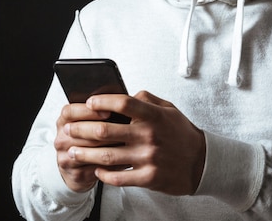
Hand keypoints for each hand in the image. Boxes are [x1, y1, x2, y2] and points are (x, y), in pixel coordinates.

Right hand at [54, 100, 118, 191]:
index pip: (70, 112)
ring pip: (90, 151)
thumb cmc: (88, 140)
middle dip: (105, 129)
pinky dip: (112, 164)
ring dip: (111, 147)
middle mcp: (61, 139)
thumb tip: (123, 103)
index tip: (108, 111)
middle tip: (125, 128)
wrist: (76, 168)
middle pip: (81, 132)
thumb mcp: (88, 122)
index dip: (89, 111)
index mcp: (63, 121)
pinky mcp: (76, 174)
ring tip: (130, 143)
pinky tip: (126, 159)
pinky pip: (97, 168)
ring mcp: (66, 158)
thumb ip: (100, 111)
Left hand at [62, 90, 205, 195]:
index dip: (102, 101)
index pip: (123, 102)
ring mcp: (148, 158)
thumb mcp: (168, 109)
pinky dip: (103, 174)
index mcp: (153, 116)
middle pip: (106, 130)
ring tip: (72, 151)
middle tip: (69, 129)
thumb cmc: (181, 133)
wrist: (203, 163)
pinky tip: (95, 170)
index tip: (88, 102)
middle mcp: (149, 136)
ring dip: (85, 153)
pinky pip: (118, 177)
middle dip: (82, 129)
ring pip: (107, 156)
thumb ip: (146, 99)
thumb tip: (123, 93)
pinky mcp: (149, 178)